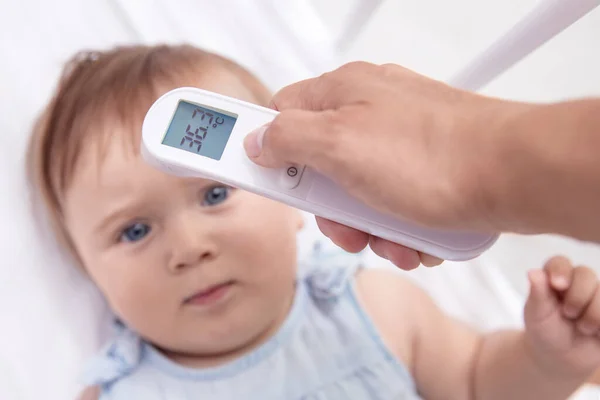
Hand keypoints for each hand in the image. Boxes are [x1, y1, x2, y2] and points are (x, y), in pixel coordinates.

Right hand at [244, 62, 513, 268]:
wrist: (514, 175)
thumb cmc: (434, 155)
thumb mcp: (339, 144)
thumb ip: (287, 138)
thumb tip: (257, 140)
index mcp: (342, 92)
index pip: (281, 114)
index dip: (267, 149)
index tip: (267, 180)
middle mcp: (370, 111)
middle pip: (321, 165)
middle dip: (331, 207)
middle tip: (346, 222)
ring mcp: (399, 139)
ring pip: (358, 191)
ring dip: (368, 225)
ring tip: (390, 236)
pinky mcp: (425, 167)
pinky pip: (393, 202)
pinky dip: (398, 226)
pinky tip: (413, 236)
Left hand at [524, 256, 599, 376]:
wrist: (562, 357)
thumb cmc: (545, 331)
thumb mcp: (537, 315)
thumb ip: (538, 294)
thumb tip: (532, 272)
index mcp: (555, 277)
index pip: (560, 262)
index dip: (561, 271)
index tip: (558, 285)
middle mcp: (578, 281)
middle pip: (586, 273)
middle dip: (577, 296)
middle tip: (568, 314)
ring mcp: (597, 295)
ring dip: (593, 314)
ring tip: (583, 328)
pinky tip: (597, 333)